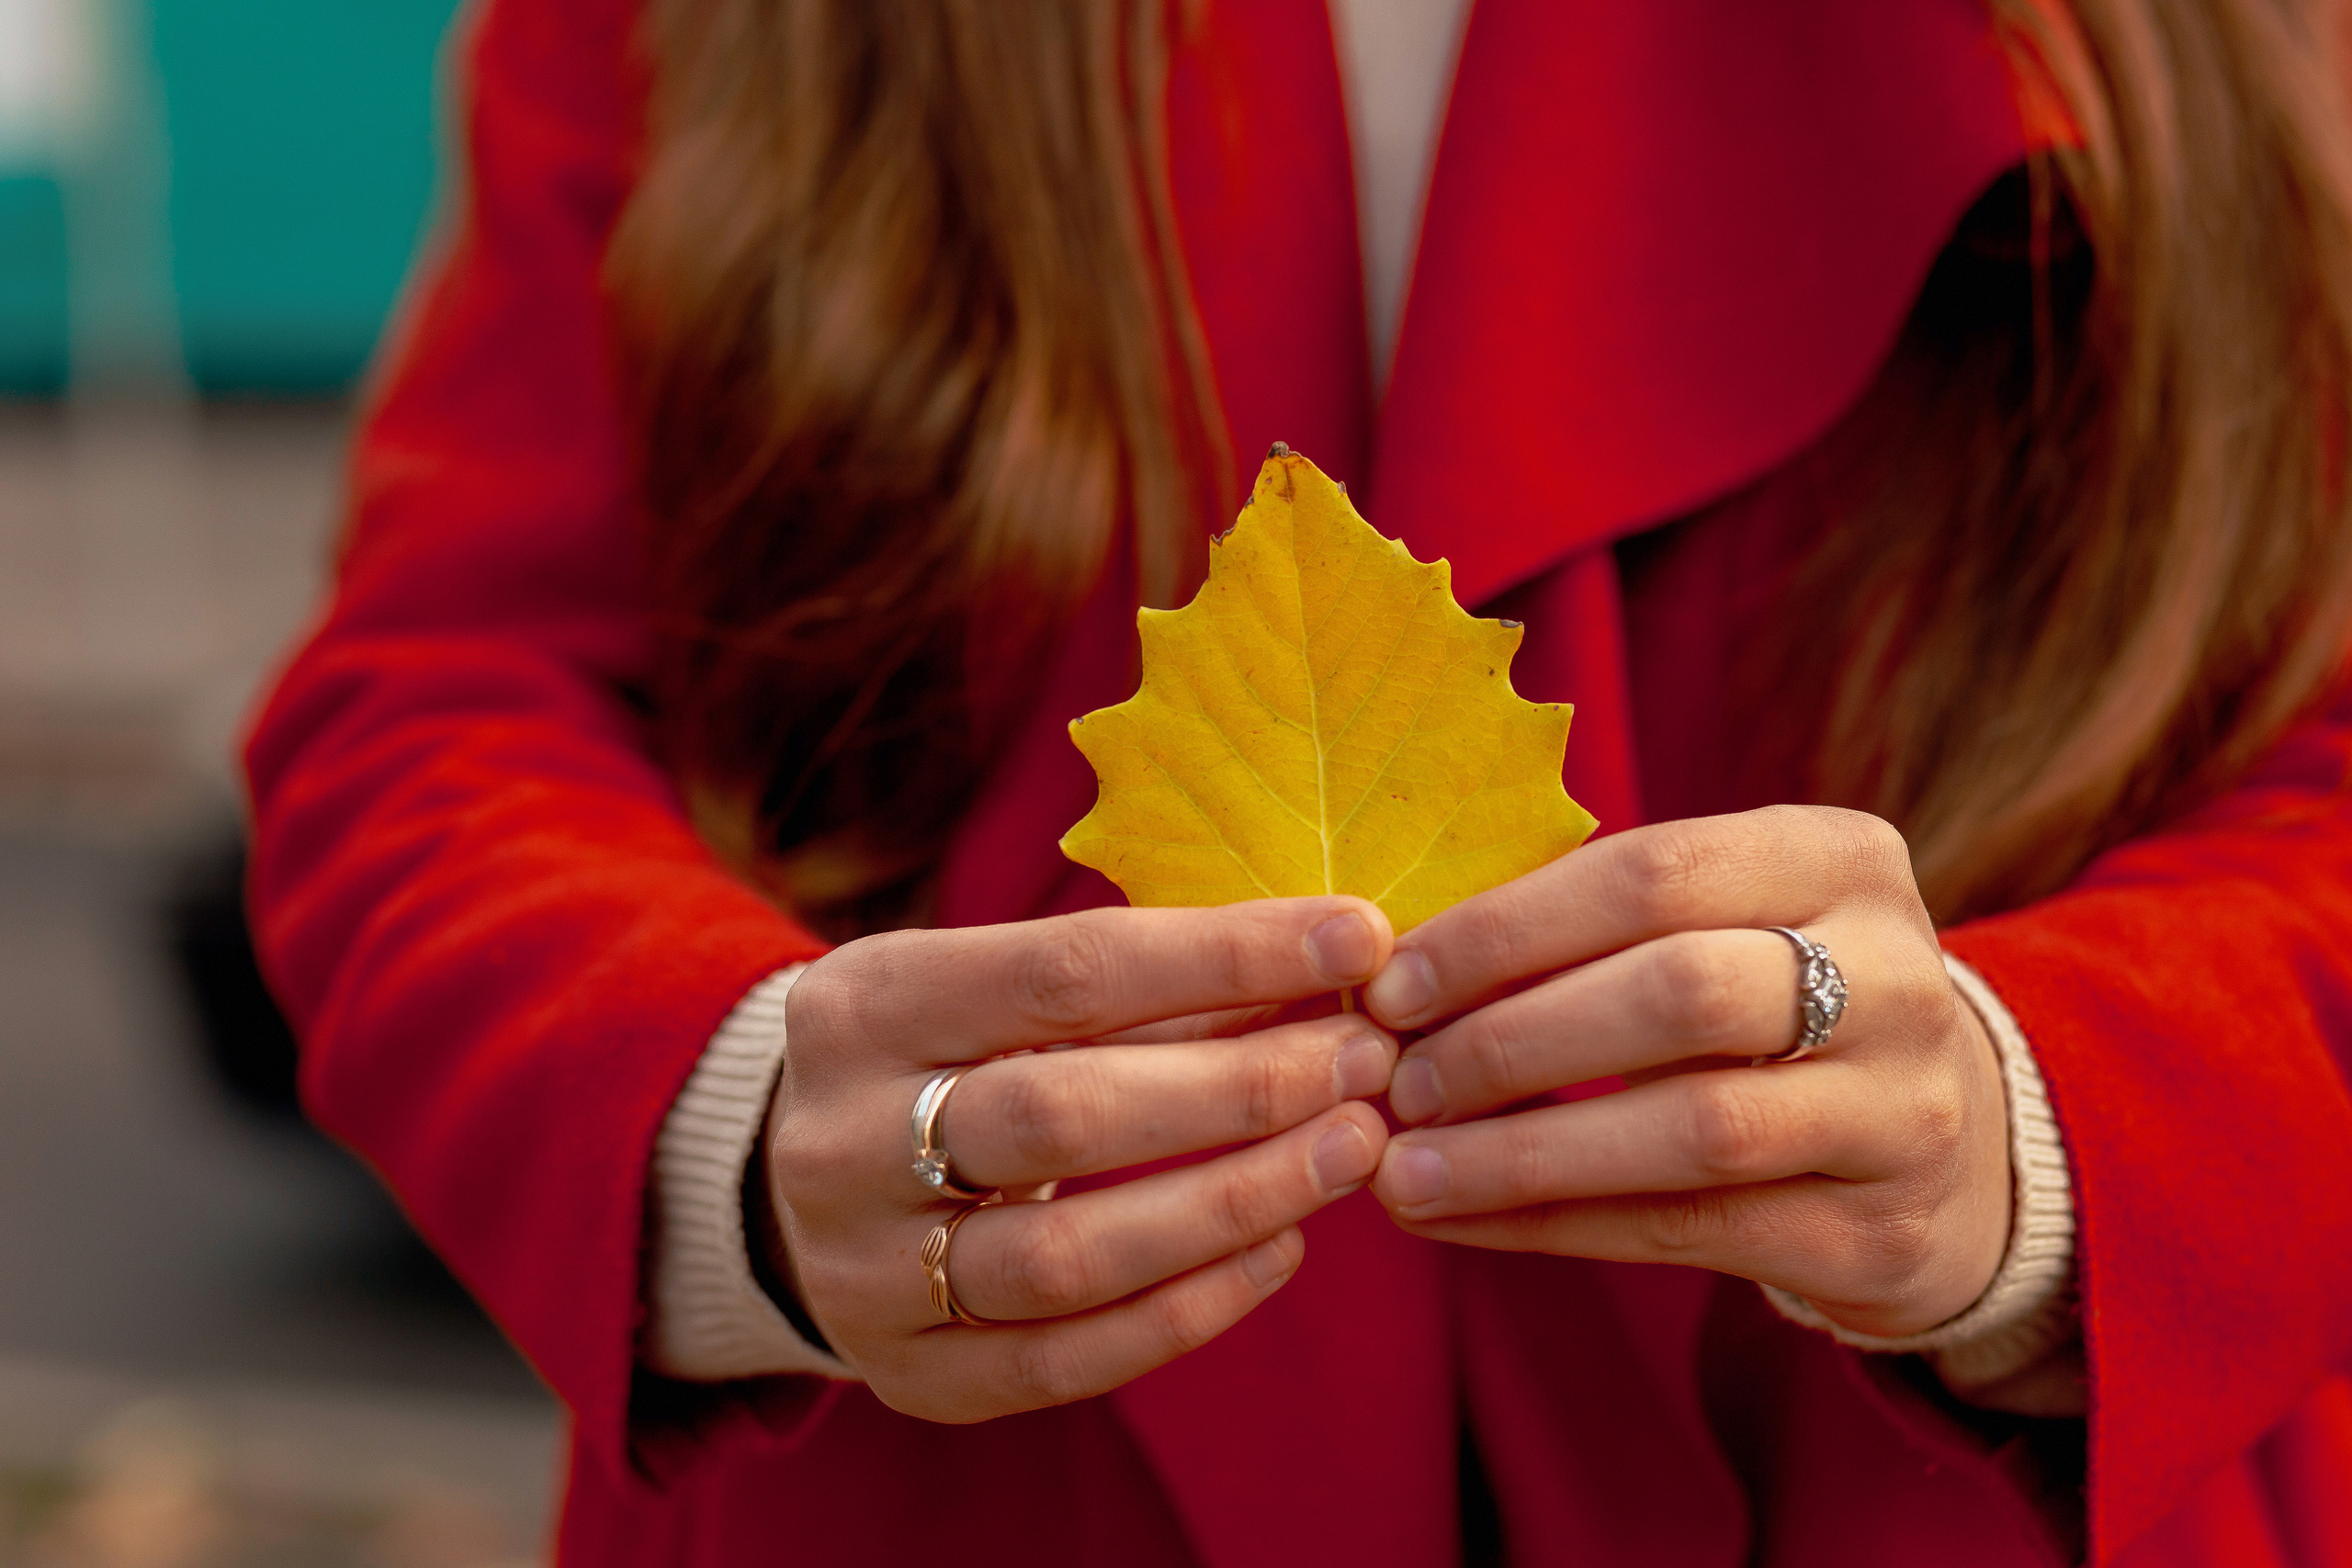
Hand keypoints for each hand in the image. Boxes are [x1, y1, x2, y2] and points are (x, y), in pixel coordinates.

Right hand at [765, 897, 1397, 1421]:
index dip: (1223, 954)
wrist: (802, 1194)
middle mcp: (841, 1139)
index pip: (1064, 970)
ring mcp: (864, 1272)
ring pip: (1069, 1253)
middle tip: (1366, 1061)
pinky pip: (1068, 1360)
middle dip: (1240, 1087)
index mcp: (862, 1005)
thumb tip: (1335, 964)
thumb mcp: (1008, 994)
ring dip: (1234, 1200)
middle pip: (1063, 1113)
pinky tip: (1285, 1248)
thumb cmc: (949, 1061)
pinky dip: (1192, 1308)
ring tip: (1351, 1150)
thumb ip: (1154, 987)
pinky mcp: (910, 1374)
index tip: (1354, 940)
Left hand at [1361, 806, 2009, 1338]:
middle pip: (1680, 993)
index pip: (1651, 872)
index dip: (1505, 930)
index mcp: (1840, 858)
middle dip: (1511, 1040)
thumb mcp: (1718, 925)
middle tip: (1397, 1079)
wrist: (1948, 1147)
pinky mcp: (1882, 1234)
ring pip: (1695, 1128)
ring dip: (1523, 1152)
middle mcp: (1897, 975)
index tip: (1389, 983)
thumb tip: (1389, 969)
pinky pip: (1694, 1231)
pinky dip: (1559, 1225)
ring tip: (1404, 1168)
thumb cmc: (1769, 1008)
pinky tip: (1465, 1219)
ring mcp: (1904, 1111)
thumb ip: (1590, 925)